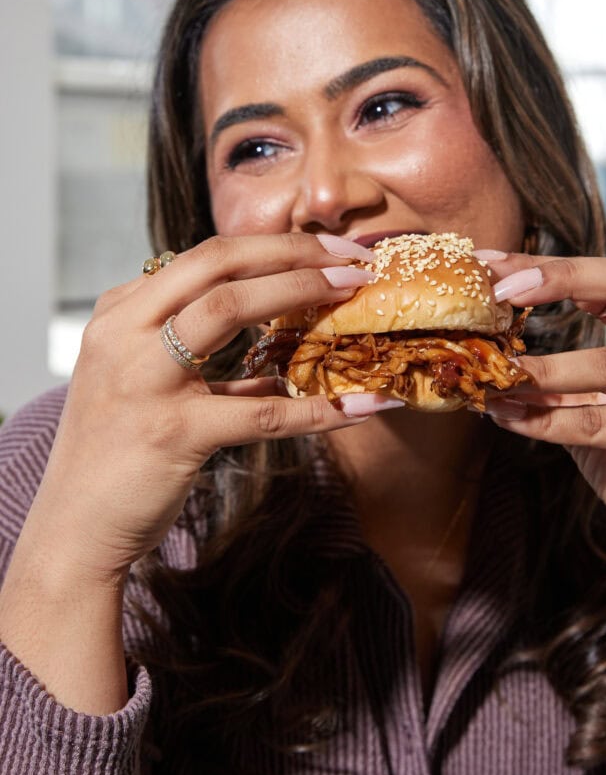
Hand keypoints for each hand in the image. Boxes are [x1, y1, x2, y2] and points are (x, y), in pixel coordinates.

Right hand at [25, 233, 374, 581]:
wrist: (75, 529)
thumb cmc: (116, 453)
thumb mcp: (143, 382)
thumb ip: (197, 356)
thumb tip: (275, 351)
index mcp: (120, 313)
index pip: (202, 257)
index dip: (271, 245)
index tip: (325, 248)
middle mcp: (124, 333)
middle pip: (216, 264)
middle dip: (291, 251)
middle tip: (350, 258)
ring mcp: (144, 380)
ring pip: (229, 308)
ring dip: (301, 292)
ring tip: (355, 293)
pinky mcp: (172, 433)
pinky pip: (260, 414)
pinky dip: (318, 409)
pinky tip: (361, 405)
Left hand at [477, 252, 605, 566]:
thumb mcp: (589, 403)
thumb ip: (553, 376)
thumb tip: (481, 349)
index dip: (554, 265)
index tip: (495, 264)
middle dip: (562, 278)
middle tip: (502, 289)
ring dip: (541, 369)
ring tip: (494, 371)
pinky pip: (601, 424)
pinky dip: (546, 421)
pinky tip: (506, 416)